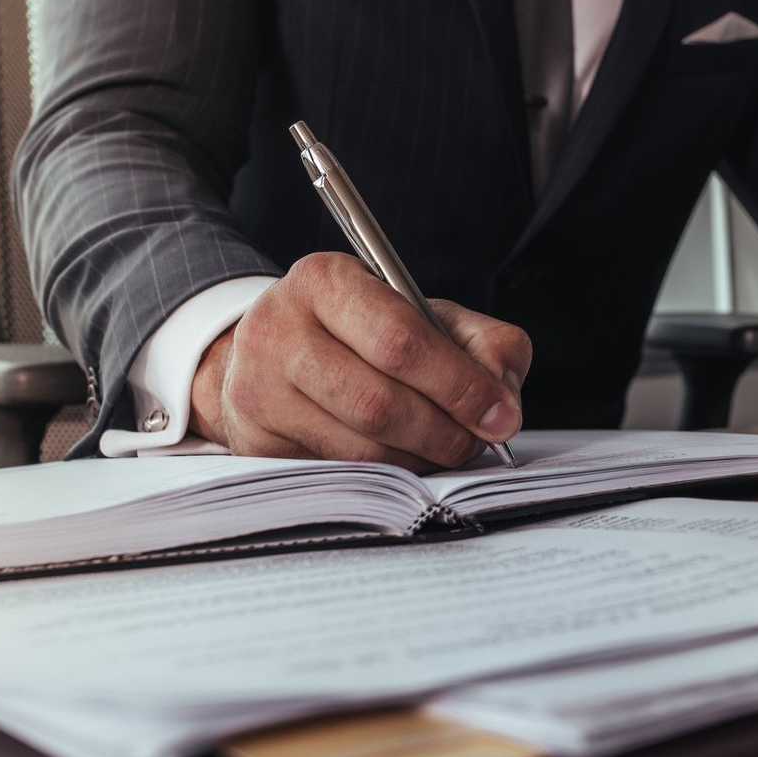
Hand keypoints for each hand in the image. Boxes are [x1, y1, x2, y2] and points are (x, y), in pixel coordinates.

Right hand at [189, 253, 532, 471]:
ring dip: (422, 460)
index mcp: (323, 281)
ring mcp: (257, 391)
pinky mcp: (255, 443)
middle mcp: (277, 331)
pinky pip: (341, 475)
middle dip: (445, 431)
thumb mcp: (422, 313)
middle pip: (379, 404)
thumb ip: (480, 342)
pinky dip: (390, 475)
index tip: (501, 414)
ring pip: (362, 450)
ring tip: (447, 448)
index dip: (459, 384)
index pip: (400, 340)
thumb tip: (502, 400)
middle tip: (478, 441)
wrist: (272, 350)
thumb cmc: (360, 330)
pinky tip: (407, 458)